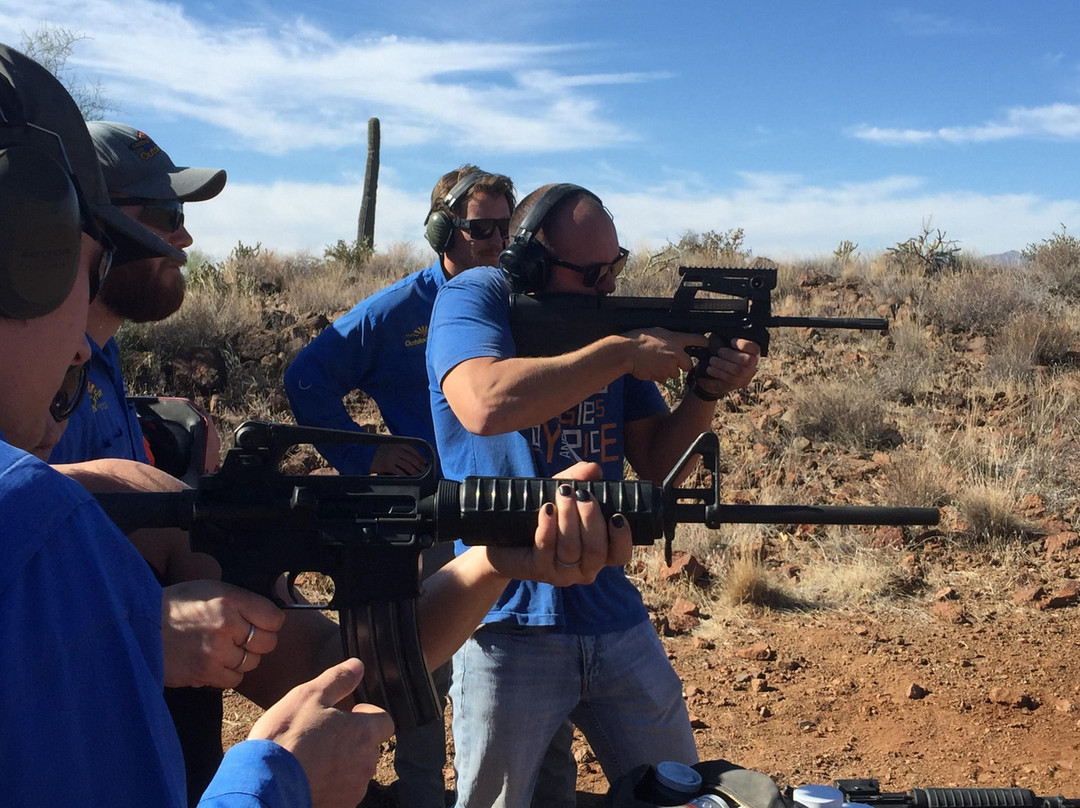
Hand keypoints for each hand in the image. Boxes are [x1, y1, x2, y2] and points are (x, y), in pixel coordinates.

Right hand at [161, 580, 284, 688]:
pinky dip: (228, 673)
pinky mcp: (206, 673)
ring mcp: (217, 651)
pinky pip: (234, 679)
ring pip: (252, 662)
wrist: (138, 628)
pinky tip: (213, 662)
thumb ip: (240, 601)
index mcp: (230, 600)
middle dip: (258, 641)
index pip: (274, 618)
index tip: (261, 623)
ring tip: (222, 649)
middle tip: (241, 638)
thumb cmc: (175, 606)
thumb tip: (269, 616)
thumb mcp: (209, 590)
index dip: (270, 622)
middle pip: (267, 643)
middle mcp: (227, 625)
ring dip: (241, 658)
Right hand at [249, 658, 394, 807]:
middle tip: (323, 734)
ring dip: (342, 762)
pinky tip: (308, 776)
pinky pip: (342, 791)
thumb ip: (338, 679)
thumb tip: (358, 666)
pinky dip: (331, 783)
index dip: (368, 715)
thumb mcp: (309, 696)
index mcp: (363, 733)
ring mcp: (353, 789)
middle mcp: (365, 763)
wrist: (264, 783)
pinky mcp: (340, 806)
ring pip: (356, 770)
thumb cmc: (286, 737)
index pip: (386, 721)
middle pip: (369, 746)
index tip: (349, 713)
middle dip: (352, 739)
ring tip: (312, 756)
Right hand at [369, 442, 428, 474]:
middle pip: (412, 459)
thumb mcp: (392, 446)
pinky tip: (409, 478)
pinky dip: (406, 475)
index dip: (420, 457)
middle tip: (425, 471)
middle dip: (420, 465)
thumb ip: (402, 449)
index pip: (413, 450)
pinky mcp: (387, 465)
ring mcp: (392, 457)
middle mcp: (396, 449)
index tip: (425, 463)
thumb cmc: (381, 452)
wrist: (366, 454)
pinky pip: (400, 471)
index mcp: (398, 443)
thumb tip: (415, 458)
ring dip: (415, 471)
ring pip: (407, 466)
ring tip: (419, 475)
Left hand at [485, 461, 632, 584]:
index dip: (622, 537)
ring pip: (572, 549)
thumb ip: (579, 479)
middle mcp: (584, 568)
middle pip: (596, 550)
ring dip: (568, 518)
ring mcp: (561, 573)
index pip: (620, 555)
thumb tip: (594, 469)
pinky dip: (548, 526)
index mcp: (598, 553)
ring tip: (563, 494)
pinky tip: (546, 509)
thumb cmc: (543, 515)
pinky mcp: (537, 569)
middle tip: (582, 494)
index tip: (616, 515)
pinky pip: (546, 548)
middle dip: (591, 519)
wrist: (504, 538)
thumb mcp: (563, 494)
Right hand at [626, 328, 705, 383]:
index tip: (706, 344)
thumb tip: (676, 340)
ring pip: (675, 373)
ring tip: (655, 363)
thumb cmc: (639, 339)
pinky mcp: (662, 376)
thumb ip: (670, 338)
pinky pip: (664, 379)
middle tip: (670, 361)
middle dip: (682, 365)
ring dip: (668, 371)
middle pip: (689, 365)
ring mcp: (670, 366)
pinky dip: (659, 376)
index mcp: (676, 339)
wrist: (627, 352)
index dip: (703, 343)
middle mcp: (676, 353)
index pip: (698, 339)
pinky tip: (650, 368)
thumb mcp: (658, 331)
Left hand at [692, 338, 760, 398]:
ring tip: (712, 360)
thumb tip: (725, 327)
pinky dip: (718, 373)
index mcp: (751, 352)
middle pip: (748, 361)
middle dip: (732, 355)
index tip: (732, 341)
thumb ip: (725, 335)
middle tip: (720, 352)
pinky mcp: (736, 386)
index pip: (755, 348)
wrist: (709, 370)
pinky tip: (710, 369)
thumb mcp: (720, 340)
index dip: (745, 345)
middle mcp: (752, 365)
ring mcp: (745, 377)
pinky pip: (729, 380)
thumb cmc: (717, 352)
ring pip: (738, 371)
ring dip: (723, 364)